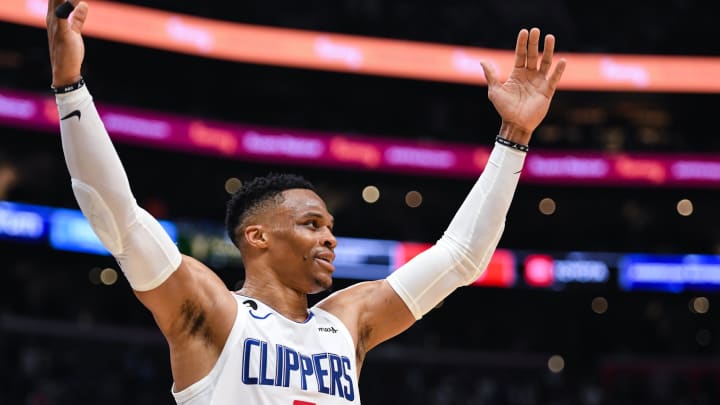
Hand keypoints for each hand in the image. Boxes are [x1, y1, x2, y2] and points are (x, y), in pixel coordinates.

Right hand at [47, 0, 88, 86]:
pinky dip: (65, 8)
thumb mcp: (74, 32)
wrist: (64, 70)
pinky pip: (62, 18)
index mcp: (53, 17)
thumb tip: (83, 4)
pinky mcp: (63, 35)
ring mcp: (56, 27)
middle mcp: (52, 19)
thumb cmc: (68, 52)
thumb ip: (78, 18)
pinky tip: (69, 2)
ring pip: (57, 3)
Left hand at [481, 28, 565, 144]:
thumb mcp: (495, 91)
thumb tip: (482, 61)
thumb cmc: (504, 109)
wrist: (515, 124)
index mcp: (517, 74)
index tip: (524, 32)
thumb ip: (491, 76)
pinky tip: (562, 60)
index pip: (520, 55)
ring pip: (545, 63)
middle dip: (534, 43)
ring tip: (550, 37)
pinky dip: (558, 70)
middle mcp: (529, 76)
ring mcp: (539, 82)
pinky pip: (554, 78)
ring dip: (548, 51)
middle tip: (536, 30)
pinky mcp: (547, 91)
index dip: (522, 44)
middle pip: (533, 56)